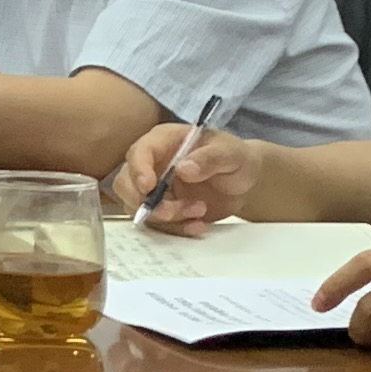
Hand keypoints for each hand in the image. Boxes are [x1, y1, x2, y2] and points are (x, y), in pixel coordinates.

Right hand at [109, 123, 259, 231]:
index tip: (149, 187)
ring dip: (164, 217)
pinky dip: (174, 229)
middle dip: (144, 202)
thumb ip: (210, 158)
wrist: (245, 183)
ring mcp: (155, 189)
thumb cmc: (236, 159)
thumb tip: (183, 168)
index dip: (138, 170)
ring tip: (199, 211)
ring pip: (137, 207)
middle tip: (173, 211)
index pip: (139, 152)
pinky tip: (197, 225)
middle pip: (125, 183)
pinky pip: (155, 224)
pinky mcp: (162, 209)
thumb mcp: (230, 154)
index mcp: (164, 141)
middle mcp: (152, 164)